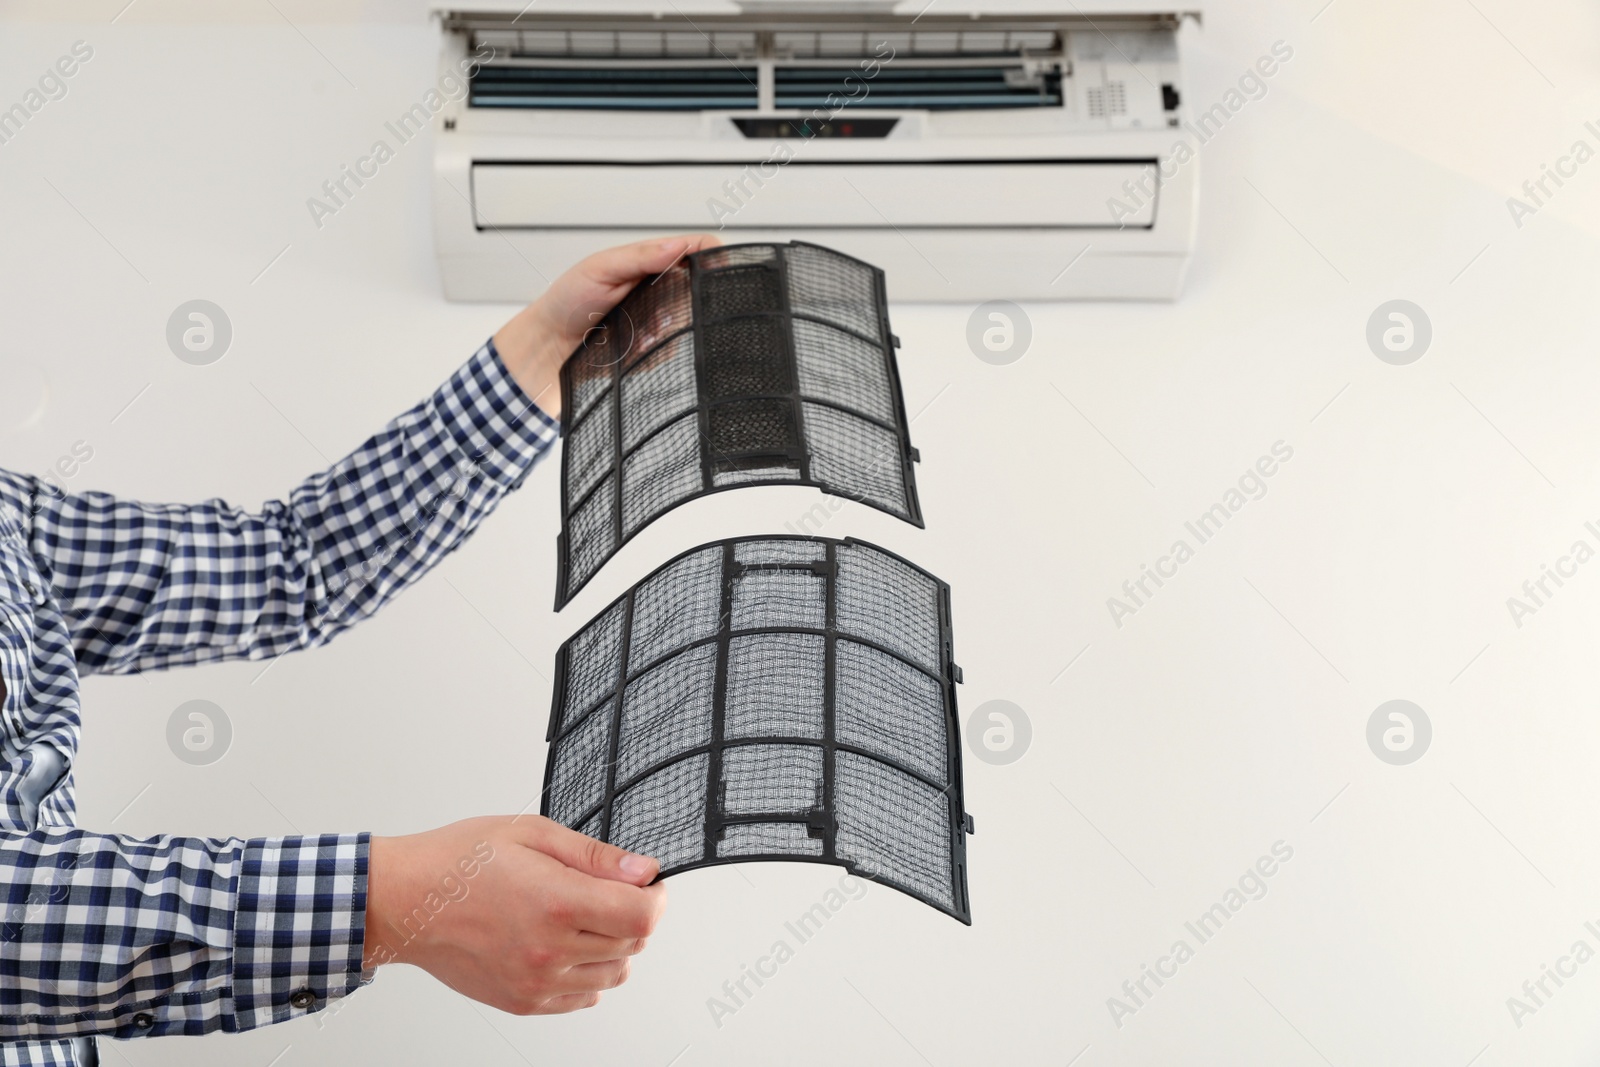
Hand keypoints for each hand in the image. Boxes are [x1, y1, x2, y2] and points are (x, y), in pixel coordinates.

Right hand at [364, 815, 666, 1014]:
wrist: (406, 901)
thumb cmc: (459, 861)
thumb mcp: (533, 832)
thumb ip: (595, 856)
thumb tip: (642, 870)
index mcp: (558, 903)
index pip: (644, 917)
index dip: (655, 897)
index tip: (644, 884)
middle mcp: (550, 951)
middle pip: (634, 944)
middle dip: (630, 914)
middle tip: (602, 890)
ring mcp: (537, 983)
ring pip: (614, 974)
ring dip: (611, 946)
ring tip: (578, 916)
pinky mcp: (523, 1001)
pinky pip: (584, 997)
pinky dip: (586, 973)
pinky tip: (562, 944)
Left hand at [494, 234, 722, 419]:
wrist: (551, 345)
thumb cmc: (568, 300)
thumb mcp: (600, 268)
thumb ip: (639, 257)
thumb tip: (677, 246)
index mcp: (652, 260)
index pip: (698, 250)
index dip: (714, 256)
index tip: (716, 269)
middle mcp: (663, 287)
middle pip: (703, 288)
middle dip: (690, 299)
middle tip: (660, 308)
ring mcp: (663, 318)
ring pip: (692, 321)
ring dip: (668, 326)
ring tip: (637, 329)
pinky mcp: (658, 348)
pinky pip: (675, 349)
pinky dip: (656, 348)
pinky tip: (634, 346)